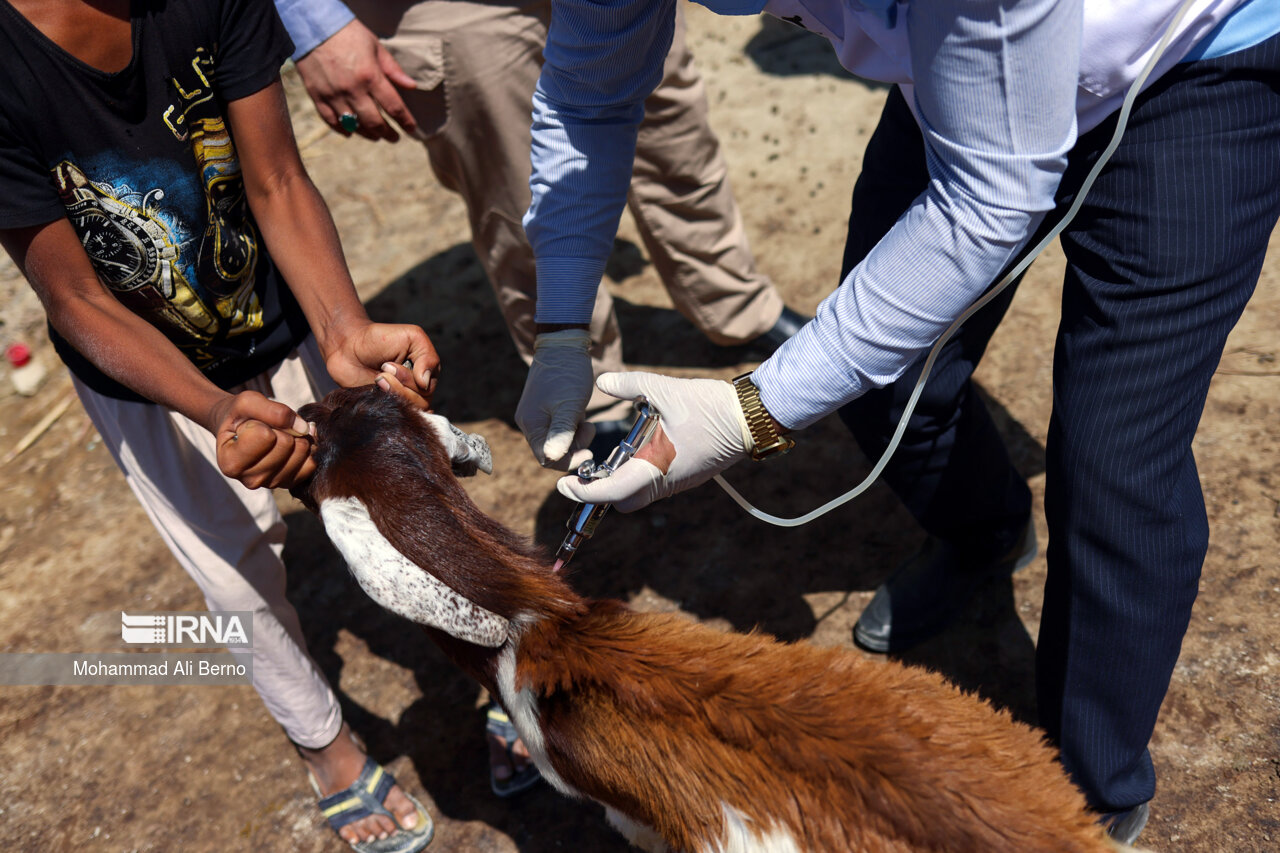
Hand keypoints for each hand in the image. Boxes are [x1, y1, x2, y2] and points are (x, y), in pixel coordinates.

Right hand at [210, 391, 315, 488]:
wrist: (239, 429)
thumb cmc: (239, 416)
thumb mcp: (246, 402)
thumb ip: (272, 410)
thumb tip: (303, 428)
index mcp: (231, 463)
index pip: (266, 436)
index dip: (263, 422)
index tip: (251, 424)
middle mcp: (250, 480)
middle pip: (286, 444)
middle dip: (282, 428)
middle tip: (267, 428)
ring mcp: (271, 484)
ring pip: (302, 452)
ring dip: (295, 436)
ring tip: (278, 434)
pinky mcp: (289, 483)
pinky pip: (311, 463)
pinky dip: (307, 446)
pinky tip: (293, 441)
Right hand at [295, 19, 417, 141]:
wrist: (312, 25)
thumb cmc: (348, 33)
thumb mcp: (375, 46)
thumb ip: (393, 69)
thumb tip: (411, 86)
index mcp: (370, 76)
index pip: (394, 107)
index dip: (405, 121)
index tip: (410, 128)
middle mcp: (352, 89)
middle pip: (375, 122)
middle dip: (388, 133)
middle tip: (394, 137)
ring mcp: (333, 95)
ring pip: (354, 126)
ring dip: (368, 134)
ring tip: (376, 135)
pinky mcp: (317, 96)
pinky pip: (331, 120)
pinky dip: (342, 130)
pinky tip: (351, 133)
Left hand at [322, 321, 439, 407]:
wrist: (347, 347)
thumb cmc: (379, 339)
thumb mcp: (412, 337)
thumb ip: (428, 357)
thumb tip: (426, 383)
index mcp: (424, 374)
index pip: (429, 387)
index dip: (412, 378)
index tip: (391, 363)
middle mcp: (414, 390)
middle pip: (421, 401)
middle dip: (402, 384)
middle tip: (384, 368)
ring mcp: (399, 401)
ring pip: (408, 410)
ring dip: (393, 392)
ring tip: (378, 378)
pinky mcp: (384, 409)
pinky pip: (393, 416)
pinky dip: (386, 403)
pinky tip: (375, 389)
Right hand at [515, 330, 595, 469]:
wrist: (563, 345)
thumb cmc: (568, 374)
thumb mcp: (569, 406)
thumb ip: (561, 433)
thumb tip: (552, 459)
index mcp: (531, 424)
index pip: (546, 458)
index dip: (568, 461)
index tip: (589, 453)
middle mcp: (530, 423)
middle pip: (551, 452)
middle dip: (573, 448)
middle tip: (589, 431)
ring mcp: (537, 416)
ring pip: (557, 441)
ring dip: (574, 438)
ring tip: (586, 422)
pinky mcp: (546, 410)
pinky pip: (558, 430)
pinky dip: (572, 428)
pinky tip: (581, 417)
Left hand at [555, 372, 751, 511]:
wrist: (750, 418)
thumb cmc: (709, 406)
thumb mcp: (664, 389)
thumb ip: (630, 384)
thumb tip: (604, 381)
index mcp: (656, 466)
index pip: (611, 492)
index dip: (584, 492)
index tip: (565, 484)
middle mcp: (666, 482)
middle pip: (624, 501)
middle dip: (601, 492)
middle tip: (587, 471)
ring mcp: (679, 482)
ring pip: (640, 495)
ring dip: (621, 483)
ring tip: (610, 460)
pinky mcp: (688, 477)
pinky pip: (656, 485)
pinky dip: (639, 476)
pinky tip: (639, 451)